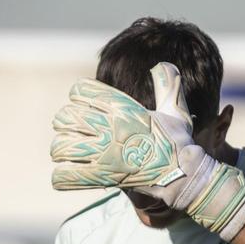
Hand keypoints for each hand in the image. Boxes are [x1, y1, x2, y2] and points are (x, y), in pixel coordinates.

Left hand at [50, 62, 244, 240]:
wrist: (183, 175)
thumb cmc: (179, 143)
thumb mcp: (175, 109)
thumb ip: (167, 85)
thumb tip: (162, 65)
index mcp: (124, 109)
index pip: (82, 90)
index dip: (78, 94)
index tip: (82, 101)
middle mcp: (111, 129)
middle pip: (66, 117)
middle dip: (63, 123)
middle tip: (69, 129)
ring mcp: (105, 155)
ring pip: (62, 147)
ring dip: (60, 150)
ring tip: (66, 153)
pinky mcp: (102, 179)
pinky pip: (66, 176)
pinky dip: (61, 177)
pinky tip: (66, 175)